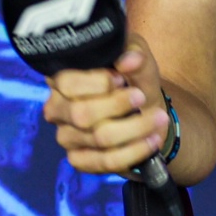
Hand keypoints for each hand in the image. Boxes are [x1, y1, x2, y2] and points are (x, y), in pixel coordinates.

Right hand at [44, 35, 171, 176]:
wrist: (144, 112)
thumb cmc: (133, 81)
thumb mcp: (137, 61)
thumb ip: (135, 53)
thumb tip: (129, 60)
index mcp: (60, 79)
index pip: (67, 83)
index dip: (97, 83)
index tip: (122, 79)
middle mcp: (56, 109)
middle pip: (81, 114)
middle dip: (118, 106)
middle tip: (141, 97)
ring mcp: (65, 137)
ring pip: (99, 138)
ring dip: (135, 128)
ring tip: (158, 118)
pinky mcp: (79, 160)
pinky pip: (105, 161)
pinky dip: (134, 151)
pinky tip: (151, 141)